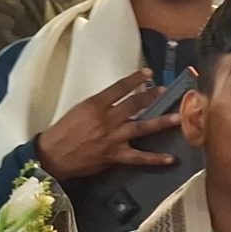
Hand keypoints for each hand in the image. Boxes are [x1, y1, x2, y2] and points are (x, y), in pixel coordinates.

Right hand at [33, 69, 186, 180]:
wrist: (52, 156)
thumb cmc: (63, 132)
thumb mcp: (79, 110)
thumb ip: (100, 105)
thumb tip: (119, 101)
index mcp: (95, 105)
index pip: (119, 88)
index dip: (135, 79)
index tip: (148, 73)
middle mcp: (107, 119)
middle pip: (135, 104)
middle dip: (152, 97)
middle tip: (167, 91)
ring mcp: (113, 138)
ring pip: (142, 127)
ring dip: (162, 122)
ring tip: (178, 118)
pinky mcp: (115, 155)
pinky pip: (139, 157)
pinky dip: (155, 158)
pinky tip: (170, 158)